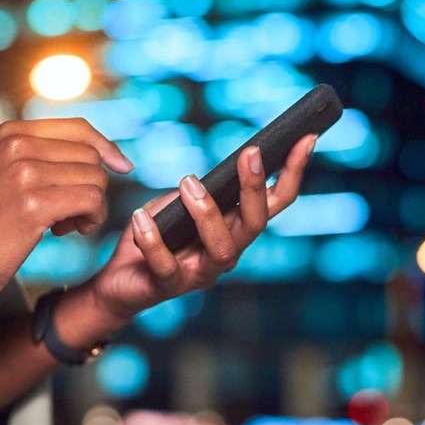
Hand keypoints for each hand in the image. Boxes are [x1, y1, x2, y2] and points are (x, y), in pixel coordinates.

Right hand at [0, 119, 131, 306]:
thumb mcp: (6, 174)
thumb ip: (42, 156)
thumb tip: (102, 153)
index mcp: (11, 132)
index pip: (79, 127)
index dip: (106, 147)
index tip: (122, 166)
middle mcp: (18, 143)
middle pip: (91, 155)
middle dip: (92, 186)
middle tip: (69, 213)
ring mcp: (25, 171)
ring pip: (96, 179)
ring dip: (91, 207)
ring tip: (64, 225)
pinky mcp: (34, 203)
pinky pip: (92, 201)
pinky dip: (90, 219)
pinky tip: (64, 232)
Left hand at [90, 134, 316, 323]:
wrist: (119, 280)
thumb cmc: (156, 234)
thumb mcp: (177, 201)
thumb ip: (198, 189)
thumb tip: (208, 176)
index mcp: (236, 228)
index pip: (276, 201)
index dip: (293, 171)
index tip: (306, 137)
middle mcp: (228, 253)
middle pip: (256, 223)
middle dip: (256, 187)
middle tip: (250, 153)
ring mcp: (202, 273)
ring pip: (223, 249)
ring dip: (207, 213)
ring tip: (188, 182)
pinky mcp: (168, 286)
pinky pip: (167, 266)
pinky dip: (153, 240)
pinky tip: (141, 217)